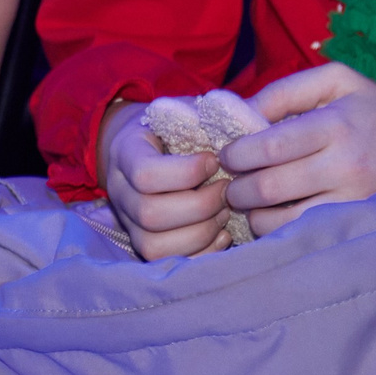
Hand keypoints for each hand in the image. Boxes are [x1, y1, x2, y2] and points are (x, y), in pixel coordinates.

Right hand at [99, 100, 231, 258]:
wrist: (150, 146)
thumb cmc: (178, 126)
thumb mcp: (190, 112)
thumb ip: (215, 116)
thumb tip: (256, 125)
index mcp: (126, 152)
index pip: (146, 174)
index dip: (186, 173)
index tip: (215, 160)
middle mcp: (119, 190)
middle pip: (150, 214)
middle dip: (199, 206)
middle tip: (226, 190)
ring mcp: (128, 222)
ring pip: (155, 244)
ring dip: (200, 231)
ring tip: (224, 211)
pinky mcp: (145, 244)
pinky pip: (167, 262)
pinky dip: (200, 252)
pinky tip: (221, 232)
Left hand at [219, 63, 375, 238]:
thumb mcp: (338, 82)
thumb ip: (289, 90)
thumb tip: (244, 111)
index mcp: (336, 124)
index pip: (270, 145)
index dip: (237, 154)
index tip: (227, 155)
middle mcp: (345, 165)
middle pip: (269, 187)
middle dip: (237, 189)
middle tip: (230, 185)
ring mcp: (353, 201)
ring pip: (282, 221)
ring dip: (253, 216)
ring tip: (249, 205)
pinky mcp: (358, 226)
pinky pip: (304, 237)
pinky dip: (279, 233)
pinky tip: (274, 220)